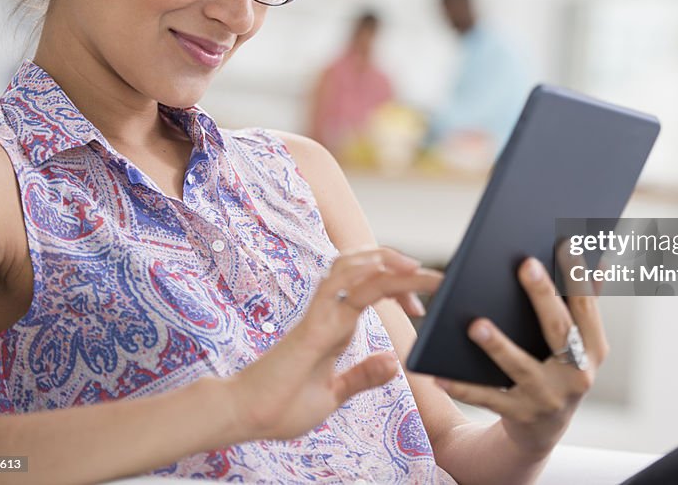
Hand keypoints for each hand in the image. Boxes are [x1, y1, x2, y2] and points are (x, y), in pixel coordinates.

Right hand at [227, 247, 442, 440]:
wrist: (244, 415)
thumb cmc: (281, 405)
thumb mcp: (334, 392)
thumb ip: (361, 376)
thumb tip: (393, 363)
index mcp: (336, 325)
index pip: (372, 289)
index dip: (400, 289)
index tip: (421, 308)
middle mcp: (330, 312)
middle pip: (365, 268)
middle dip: (400, 266)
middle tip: (433, 280)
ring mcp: (320, 315)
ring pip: (353, 268)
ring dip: (387, 261)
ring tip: (417, 268)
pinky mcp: (312, 326)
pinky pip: (338, 288)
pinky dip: (363, 273)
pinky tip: (387, 272)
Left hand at [434, 256, 608, 455]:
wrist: (543, 429)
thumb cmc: (558, 369)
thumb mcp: (579, 343)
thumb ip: (585, 304)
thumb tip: (598, 260)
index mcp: (593, 349)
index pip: (586, 307)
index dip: (578, 276)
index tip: (566, 243)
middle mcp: (577, 375)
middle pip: (559, 330)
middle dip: (543, 296)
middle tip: (524, 264)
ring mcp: (548, 397)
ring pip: (521, 367)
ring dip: (499, 346)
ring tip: (475, 324)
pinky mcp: (520, 415)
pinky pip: (488, 399)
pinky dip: (464, 387)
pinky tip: (441, 373)